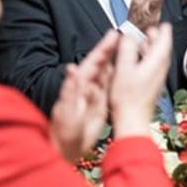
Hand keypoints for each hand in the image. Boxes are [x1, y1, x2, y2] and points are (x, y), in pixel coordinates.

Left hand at [49, 30, 117, 161]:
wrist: (66, 150)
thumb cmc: (63, 132)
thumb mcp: (66, 111)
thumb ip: (70, 89)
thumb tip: (72, 68)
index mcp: (77, 86)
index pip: (91, 62)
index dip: (102, 48)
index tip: (113, 35)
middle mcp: (85, 88)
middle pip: (98, 64)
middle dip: (108, 49)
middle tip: (120, 35)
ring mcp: (92, 96)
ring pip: (104, 74)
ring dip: (112, 60)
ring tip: (123, 47)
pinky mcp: (99, 106)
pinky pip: (107, 88)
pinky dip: (113, 77)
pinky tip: (120, 70)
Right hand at [110, 23, 173, 137]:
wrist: (132, 121)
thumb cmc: (129, 99)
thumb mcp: (124, 68)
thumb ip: (127, 49)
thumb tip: (129, 36)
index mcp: (156, 62)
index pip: (165, 41)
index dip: (164, 30)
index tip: (164, 23)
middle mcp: (160, 70)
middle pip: (162, 49)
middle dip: (156, 38)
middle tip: (151, 30)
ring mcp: (156, 79)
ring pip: (157, 59)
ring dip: (151, 49)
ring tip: (143, 42)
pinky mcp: (151, 87)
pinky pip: (152, 68)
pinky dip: (147, 60)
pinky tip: (137, 62)